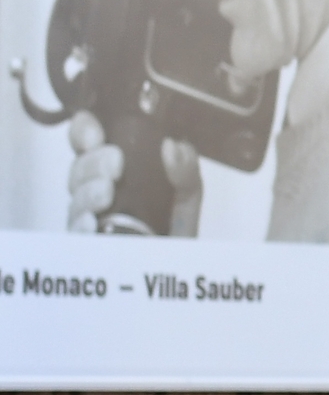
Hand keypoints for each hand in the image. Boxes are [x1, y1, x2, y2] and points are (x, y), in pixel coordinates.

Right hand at [65, 111, 201, 236]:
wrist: (178, 264)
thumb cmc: (174, 224)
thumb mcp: (186, 193)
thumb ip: (185, 169)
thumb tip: (173, 147)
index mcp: (113, 167)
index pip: (88, 140)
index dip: (85, 130)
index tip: (96, 133)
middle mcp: (95, 188)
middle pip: (79, 167)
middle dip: (93, 161)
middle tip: (115, 163)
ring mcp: (88, 215)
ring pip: (75, 197)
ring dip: (88, 191)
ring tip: (107, 191)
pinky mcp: (88, 241)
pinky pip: (77, 231)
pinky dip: (83, 223)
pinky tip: (92, 221)